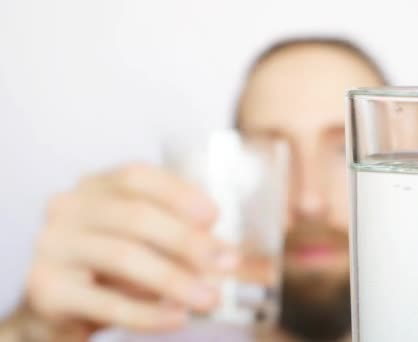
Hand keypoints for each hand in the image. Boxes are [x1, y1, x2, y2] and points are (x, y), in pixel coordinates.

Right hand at [22, 163, 237, 337]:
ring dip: (176, 279)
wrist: (53, 310)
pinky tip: (178, 318)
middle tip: (226, 262)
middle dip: (189, 241)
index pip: (136, 177)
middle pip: (136, 216)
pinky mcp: (47, 291)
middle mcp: (68, 209)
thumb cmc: (106, 268)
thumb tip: (220, 248)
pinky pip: (109, 303)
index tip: (214, 217)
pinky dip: (150, 313)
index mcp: (93, 187)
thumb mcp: (137, 241)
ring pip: (124, 256)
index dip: (179, 194)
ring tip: (210, 297)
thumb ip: (171, 234)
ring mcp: (52, 248)